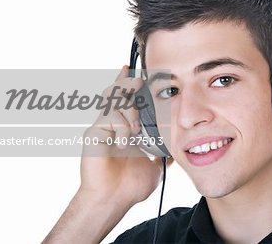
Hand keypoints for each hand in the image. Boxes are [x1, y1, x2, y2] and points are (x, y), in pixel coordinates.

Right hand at [80, 65, 171, 207]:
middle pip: (115, 93)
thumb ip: (164, 152)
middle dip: (127, 82)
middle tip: (139, 79)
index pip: (127, 100)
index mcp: (126, 128)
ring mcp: (101, 129)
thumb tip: (178, 147)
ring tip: (136, 131)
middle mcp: (112, 125)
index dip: (129, 84)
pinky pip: (108, 119)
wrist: (114, 200)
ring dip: (130, 112)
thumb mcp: (156, 164)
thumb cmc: (131, 185)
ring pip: (114, 103)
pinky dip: (122, 129)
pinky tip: (124, 144)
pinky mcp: (93, 134)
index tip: (137, 71)